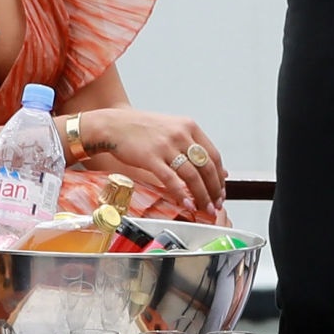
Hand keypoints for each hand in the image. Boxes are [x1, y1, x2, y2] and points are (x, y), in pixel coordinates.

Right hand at [76, 108, 225, 213]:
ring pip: (192, 175)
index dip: (220, 177)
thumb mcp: (172, 129)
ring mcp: (166, 145)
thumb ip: (193, 146)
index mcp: (189, 126)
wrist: (113, 125)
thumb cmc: (142, 130)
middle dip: (214, 190)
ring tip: (206, 209)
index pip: (213, 155)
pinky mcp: (151, 157)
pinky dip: (182, 194)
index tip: (220, 192)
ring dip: (202, 195)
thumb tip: (219, 168)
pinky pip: (171, 179)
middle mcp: (181, 134)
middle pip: (207, 166)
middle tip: (217, 205)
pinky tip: (187, 205)